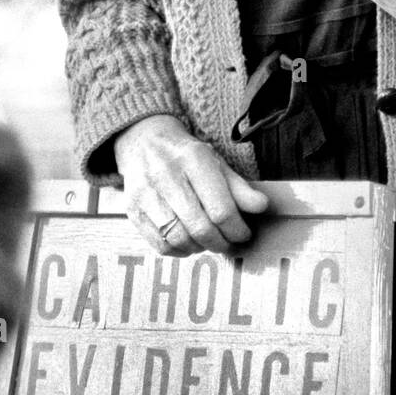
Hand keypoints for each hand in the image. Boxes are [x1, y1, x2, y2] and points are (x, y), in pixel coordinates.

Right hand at [114, 114, 268, 255]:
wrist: (144, 143)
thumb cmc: (186, 157)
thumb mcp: (216, 163)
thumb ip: (239, 187)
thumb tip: (262, 206)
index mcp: (193, 160)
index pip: (221, 208)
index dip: (237, 229)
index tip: (244, 234)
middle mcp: (167, 175)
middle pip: (201, 227)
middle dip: (221, 243)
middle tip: (229, 243)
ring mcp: (146, 194)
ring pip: (180, 239)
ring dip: (200, 248)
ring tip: (209, 242)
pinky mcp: (133, 210)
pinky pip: (160, 245)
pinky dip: (179, 251)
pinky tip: (189, 243)